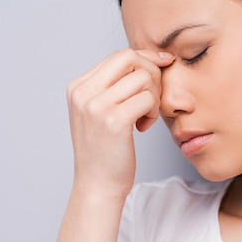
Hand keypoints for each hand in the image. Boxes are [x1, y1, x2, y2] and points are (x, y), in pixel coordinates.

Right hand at [66, 49, 174, 198]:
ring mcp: (96, 105)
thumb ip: (114, 86)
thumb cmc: (105, 151)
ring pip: (143, 78)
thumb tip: (146, 59)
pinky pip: (148, 98)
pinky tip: (144, 127)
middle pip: (129, 58)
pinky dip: (154, 111)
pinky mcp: (113, 120)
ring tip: (146, 117)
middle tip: (153, 98)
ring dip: (154, 97)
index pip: (118, 56)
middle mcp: (83, 92)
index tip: (163, 66)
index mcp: (78, 87)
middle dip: (152, 73)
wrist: (97, 186)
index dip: (145, 59)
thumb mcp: (100, 112)